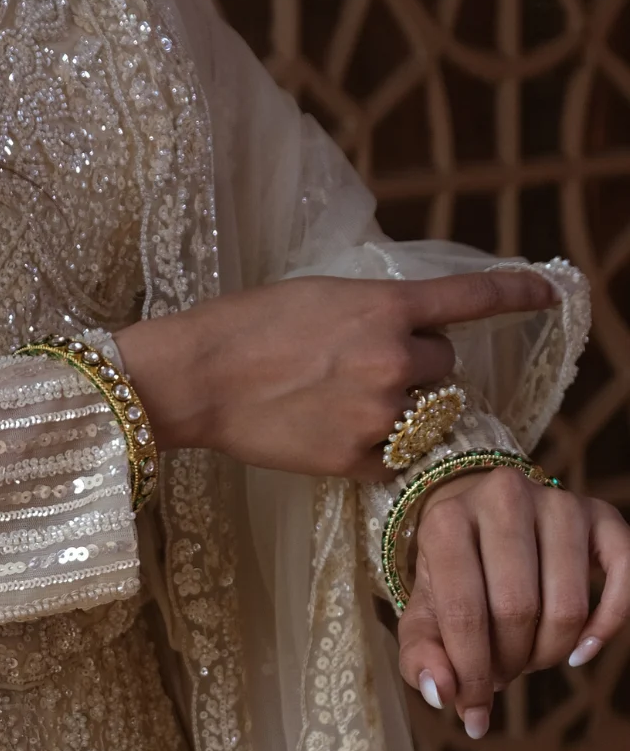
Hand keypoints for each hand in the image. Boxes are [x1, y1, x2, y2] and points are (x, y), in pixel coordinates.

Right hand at [112, 271, 558, 477]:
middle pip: (445, 367)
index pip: (472, 299)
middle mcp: (392, 359)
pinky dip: (374, 450)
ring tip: (345, 404)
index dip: (518, 293)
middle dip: (418, 368)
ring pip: (424, 414)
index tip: (551, 292)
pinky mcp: (352, 458)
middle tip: (366, 369)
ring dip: (400, 410)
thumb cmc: (246, 327)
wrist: (198, 377)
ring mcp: (375, 413)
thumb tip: (408, 333)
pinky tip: (332, 433)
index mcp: (386, 307)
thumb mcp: (323, 296)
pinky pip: (393, 457)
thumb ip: (376, 312)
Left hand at [396, 468, 629, 736]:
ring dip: (550, 651)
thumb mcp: (423, 615)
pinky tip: (580, 651)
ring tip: (527, 657)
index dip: (471, 673)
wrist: (483, 525)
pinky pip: (623, 579)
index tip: (472, 709)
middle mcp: (503, 498)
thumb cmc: (453, 580)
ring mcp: (559, 503)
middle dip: (510, 662)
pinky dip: (604, 628)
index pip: (464, 612)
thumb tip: (443, 695)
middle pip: (517, 610)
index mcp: (446, 522)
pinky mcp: (604, 516)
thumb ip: (420, 657)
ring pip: (568, 605)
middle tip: (501, 675)